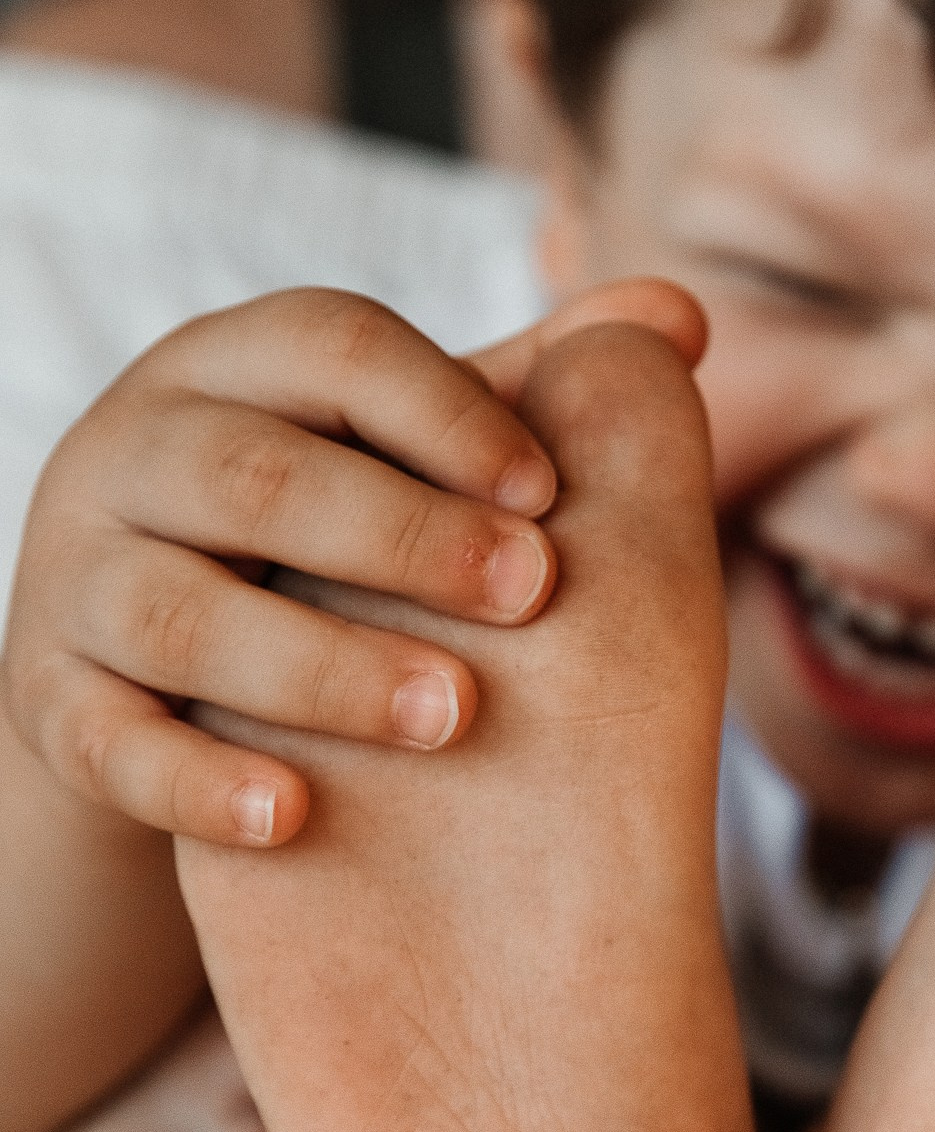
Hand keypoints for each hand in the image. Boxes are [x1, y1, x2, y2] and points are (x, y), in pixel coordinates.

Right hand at [1, 276, 703, 849]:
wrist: (165, 686)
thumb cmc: (331, 544)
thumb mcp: (417, 458)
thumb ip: (539, 392)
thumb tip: (675, 318)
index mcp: (236, 368)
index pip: (331, 346)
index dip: (445, 409)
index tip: (549, 490)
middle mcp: (135, 454)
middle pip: (256, 472)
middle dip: (401, 533)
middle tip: (532, 596)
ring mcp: (79, 583)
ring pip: (181, 612)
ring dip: (321, 665)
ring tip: (453, 714)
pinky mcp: (53, 709)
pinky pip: (110, 743)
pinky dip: (197, 780)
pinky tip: (297, 813)